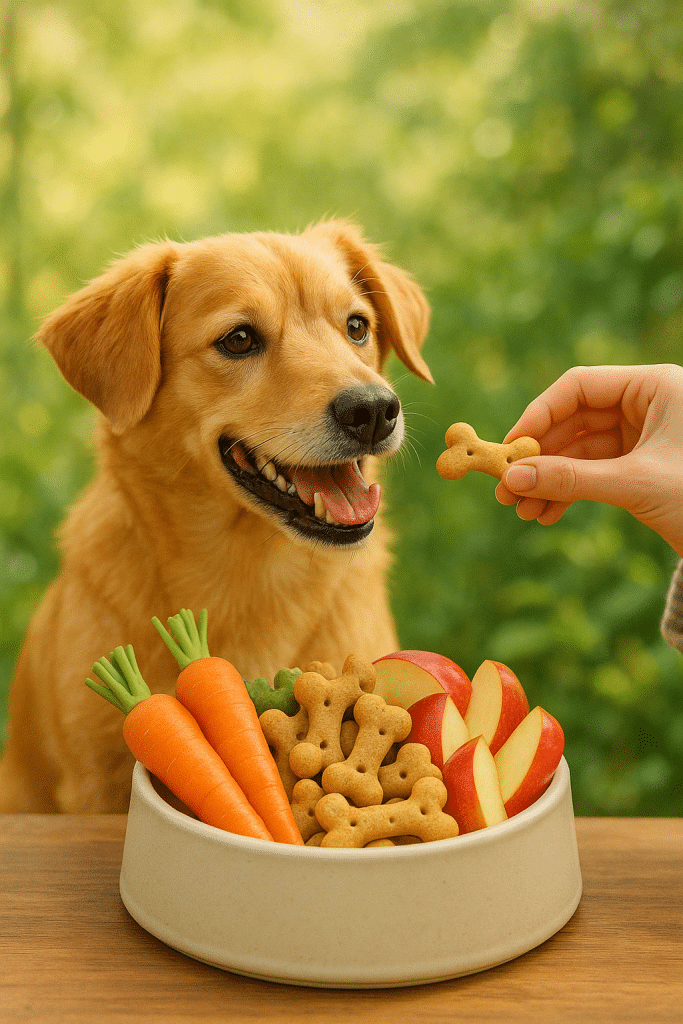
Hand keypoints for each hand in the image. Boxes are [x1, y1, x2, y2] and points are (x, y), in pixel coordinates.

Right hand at [495, 363, 682, 556]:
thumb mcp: (636, 485)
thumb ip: (571, 478)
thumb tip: (512, 478)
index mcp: (655, 387)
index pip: (579, 387)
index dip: (539, 415)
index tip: (509, 447)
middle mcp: (647, 405)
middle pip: (573, 421)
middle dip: (539, 458)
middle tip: (505, 488)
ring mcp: (642, 437)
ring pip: (579, 452)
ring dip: (548, 480)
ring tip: (522, 512)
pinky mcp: (640, 466)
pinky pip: (592, 473)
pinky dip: (568, 492)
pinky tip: (545, 515)